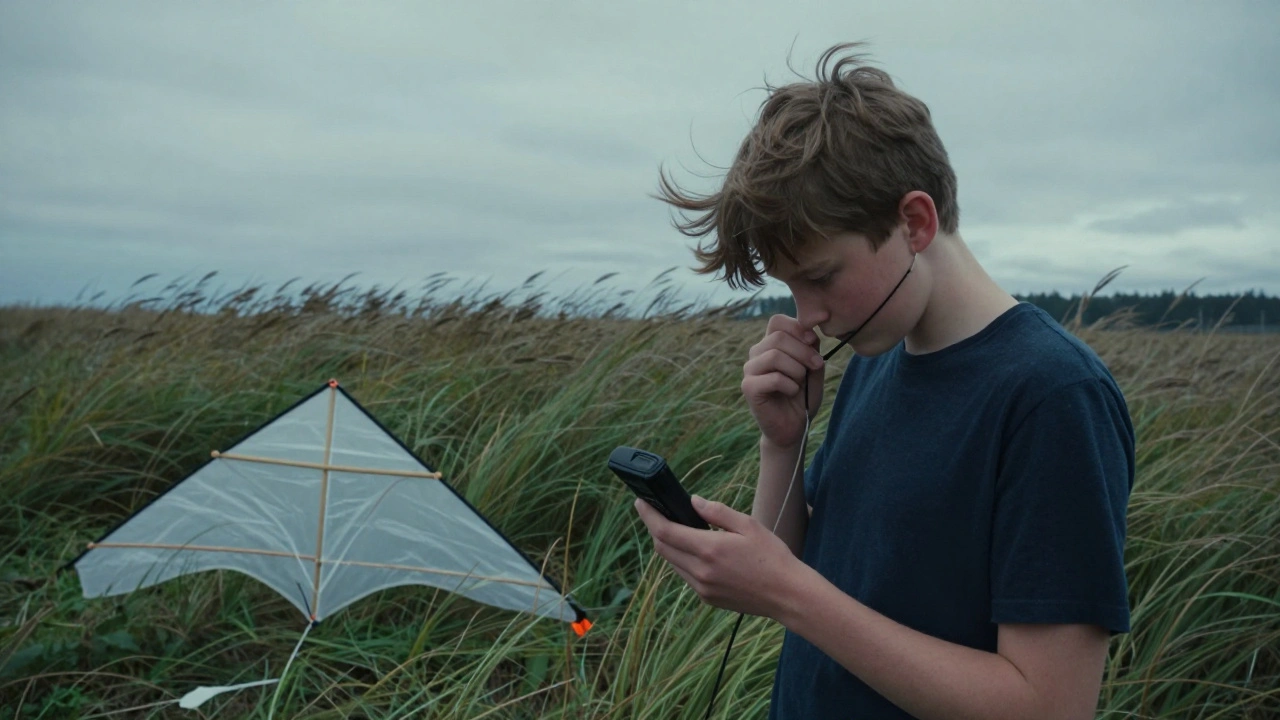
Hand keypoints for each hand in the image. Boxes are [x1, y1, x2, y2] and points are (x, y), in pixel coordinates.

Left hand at [634, 495, 804, 618]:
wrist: (788, 594)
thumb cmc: (772, 556)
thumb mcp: (748, 525)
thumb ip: (717, 512)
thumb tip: (693, 502)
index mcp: (709, 550)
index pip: (665, 531)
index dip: (649, 516)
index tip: (640, 502)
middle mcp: (701, 572)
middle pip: (662, 548)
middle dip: (655, 528)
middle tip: (655, 512)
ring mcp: (703, 588)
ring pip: (672, 563)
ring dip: (669, 545)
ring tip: (675, 528)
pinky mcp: (708, 599)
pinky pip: (686, 576)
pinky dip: (683, 560)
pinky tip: (695, 551)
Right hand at [742, 315, 824, 448]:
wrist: (794, 426)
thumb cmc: (803, 395)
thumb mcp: (813, 367)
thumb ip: (811, 347)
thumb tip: (809, 332)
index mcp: (770, 344)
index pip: (777, 321)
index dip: (797, 328)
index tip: (813, 342)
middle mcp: (756, 354)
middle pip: (778, 337)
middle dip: (804, 351)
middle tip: (817, 366)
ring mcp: (749, 370)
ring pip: (775, 356)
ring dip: (797, 369)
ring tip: (800, 382)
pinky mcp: (748, 388)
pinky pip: (774, 378)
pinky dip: (790, 386)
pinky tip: (792, 392)